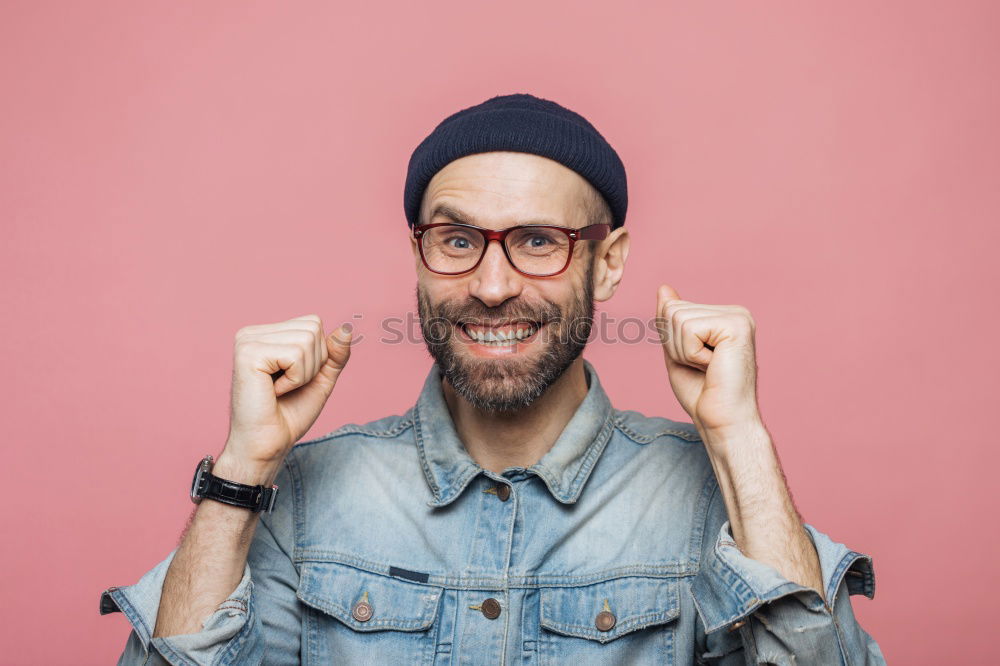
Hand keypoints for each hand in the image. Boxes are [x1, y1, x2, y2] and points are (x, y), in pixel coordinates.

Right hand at [222, 314, 352, 469]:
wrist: (268, 444)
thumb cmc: (289, 414)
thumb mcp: (321, 378)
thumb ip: (335, 353)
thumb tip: (347, 328)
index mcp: (266, 334)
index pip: (313, 323)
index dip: (318, 356)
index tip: (295, 378)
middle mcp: (253, 332)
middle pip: (313, 328)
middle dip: (313, 363)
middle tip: (288, 386)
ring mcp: (247, 340)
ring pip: (307, 341)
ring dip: (304, 373)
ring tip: (281, 389)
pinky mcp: (248, 353)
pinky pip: (295, 355)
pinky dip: (295, 379)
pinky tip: (274, 391)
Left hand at [655, 285, 762, 440]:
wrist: (722, 422)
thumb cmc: (702, 393)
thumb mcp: (677, 351)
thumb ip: (670, 321)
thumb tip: (664, 288)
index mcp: (722, 316)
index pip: (672, 308)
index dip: (671, 341)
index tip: (697, 362)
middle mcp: (734, 312)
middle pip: (672, 310)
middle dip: (675, 345)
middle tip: (701, 367)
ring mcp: (738, 316)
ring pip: (677, 318)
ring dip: (683, 351)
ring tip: (707, 368)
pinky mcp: (736, 325)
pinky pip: (689, 328)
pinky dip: (691, 354)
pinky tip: (712, 367)